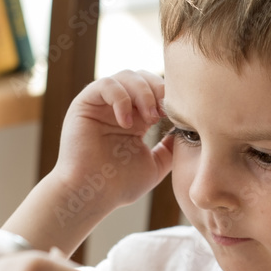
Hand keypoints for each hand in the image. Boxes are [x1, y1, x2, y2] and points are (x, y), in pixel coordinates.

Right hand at [56, 69, 173, 211]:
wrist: (92, 194)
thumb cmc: (120, 185)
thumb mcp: (156, 165)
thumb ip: (170, 148)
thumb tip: (186, 132)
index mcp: (136, 118)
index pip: (155, 90)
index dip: (168, 96)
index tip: (178, 116)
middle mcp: (118, 107)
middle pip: (143, 76)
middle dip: (158, 90)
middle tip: (163, 115)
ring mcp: (101, 104)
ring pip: (126, 76)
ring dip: (143, 93)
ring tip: (149, 119)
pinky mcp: (84, 104)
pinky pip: (105, 84)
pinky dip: (121, 99)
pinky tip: (127, 123)